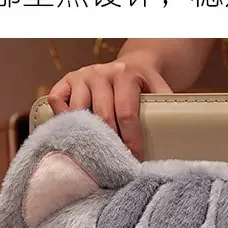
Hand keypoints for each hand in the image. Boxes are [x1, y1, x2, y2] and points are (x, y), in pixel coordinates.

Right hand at [48, 57, 171, 158]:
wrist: (130, 64)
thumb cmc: (144, 85)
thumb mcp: (159, 90)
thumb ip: (165, 109)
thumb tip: (171, 138)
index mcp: (125, 73)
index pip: (126, 113)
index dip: (130, 139)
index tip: (134, 159)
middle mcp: (100, 72)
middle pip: (102, 116)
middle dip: (110, 142)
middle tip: (115, 163)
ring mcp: (82, 75)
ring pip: (78, 110)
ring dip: (86, 134)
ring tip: (95, 153)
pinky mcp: (66, 80)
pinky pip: (56, 100)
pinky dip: (61, 117)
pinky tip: (74, 130)